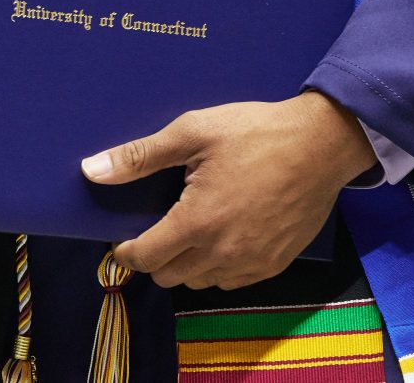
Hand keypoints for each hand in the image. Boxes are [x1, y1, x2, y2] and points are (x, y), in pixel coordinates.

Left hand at [80, 92, 376, 289]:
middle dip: (155, 256)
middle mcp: (223, 252)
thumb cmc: (255, 132)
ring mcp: (252, 262)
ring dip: (187, 264)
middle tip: (157, 228)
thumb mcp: (193, 132)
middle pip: (169, 275)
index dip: (127, 251)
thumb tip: (91, 170)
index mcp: (197, 222)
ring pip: (201, 281)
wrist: (322, 143)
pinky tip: (222, 237)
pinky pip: (234, 281)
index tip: (123, 240)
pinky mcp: (276, 263)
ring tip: (191, 229)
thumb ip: (139, 156)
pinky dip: (218, 267)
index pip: (146, 257)